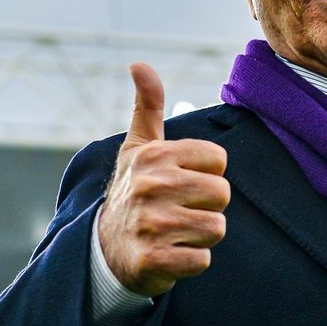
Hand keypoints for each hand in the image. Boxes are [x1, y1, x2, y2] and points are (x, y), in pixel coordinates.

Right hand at [97, 62, 229, 296]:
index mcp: (154, 156)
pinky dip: (192, 261)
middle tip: (181, 210)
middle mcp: (150, 186)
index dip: (207, 175)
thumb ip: (147, 106)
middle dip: (208, 206)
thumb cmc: (132, 190)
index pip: (218, 161)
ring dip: (201, 235)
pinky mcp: (153, 260)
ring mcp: (150, 224)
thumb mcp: (138, 147)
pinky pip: (203, 260)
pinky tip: (171, 254)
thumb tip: (139, 64)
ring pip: (216, 228)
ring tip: (177, 232)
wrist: (104, 249)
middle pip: (222, 194)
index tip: (182, 182)